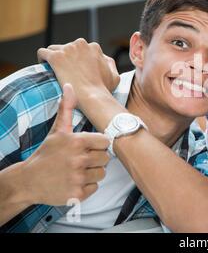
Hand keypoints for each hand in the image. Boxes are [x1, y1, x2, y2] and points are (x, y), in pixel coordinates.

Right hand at [22, 83, 109, 205]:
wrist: (28, 180)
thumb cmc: (47, 153)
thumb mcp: (57, 130)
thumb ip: (66, 108)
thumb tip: (70, 86)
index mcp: (77, 141)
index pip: (106, 142)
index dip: (98, 144)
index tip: (88, 146)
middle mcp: (79, 159)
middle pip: (106, 158)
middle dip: (96, 159)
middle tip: (81, 159)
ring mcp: (78, 177)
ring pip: (101, 173)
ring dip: (92, 173)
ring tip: (77, 170)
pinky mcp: (77, 194)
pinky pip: (95, 187)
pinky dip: (87, 186)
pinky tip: (74, 181)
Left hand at [37, 38, 119, 101]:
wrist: (92, 97)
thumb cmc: (103, 89)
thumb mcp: (114, 75)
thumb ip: (108, 63)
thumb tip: (103, 58)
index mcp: (93, 47)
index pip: (80, 48)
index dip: (77, 58)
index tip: (74, 68)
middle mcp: (80, 45)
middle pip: (67, 47)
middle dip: (66, 57)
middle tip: (65, 71)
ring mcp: (67, 50)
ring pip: (54, 49)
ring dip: (54, 57)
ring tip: (54, 70)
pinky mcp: (56, 57)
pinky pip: (43, 52)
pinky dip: (42, 59)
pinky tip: (44, 67)